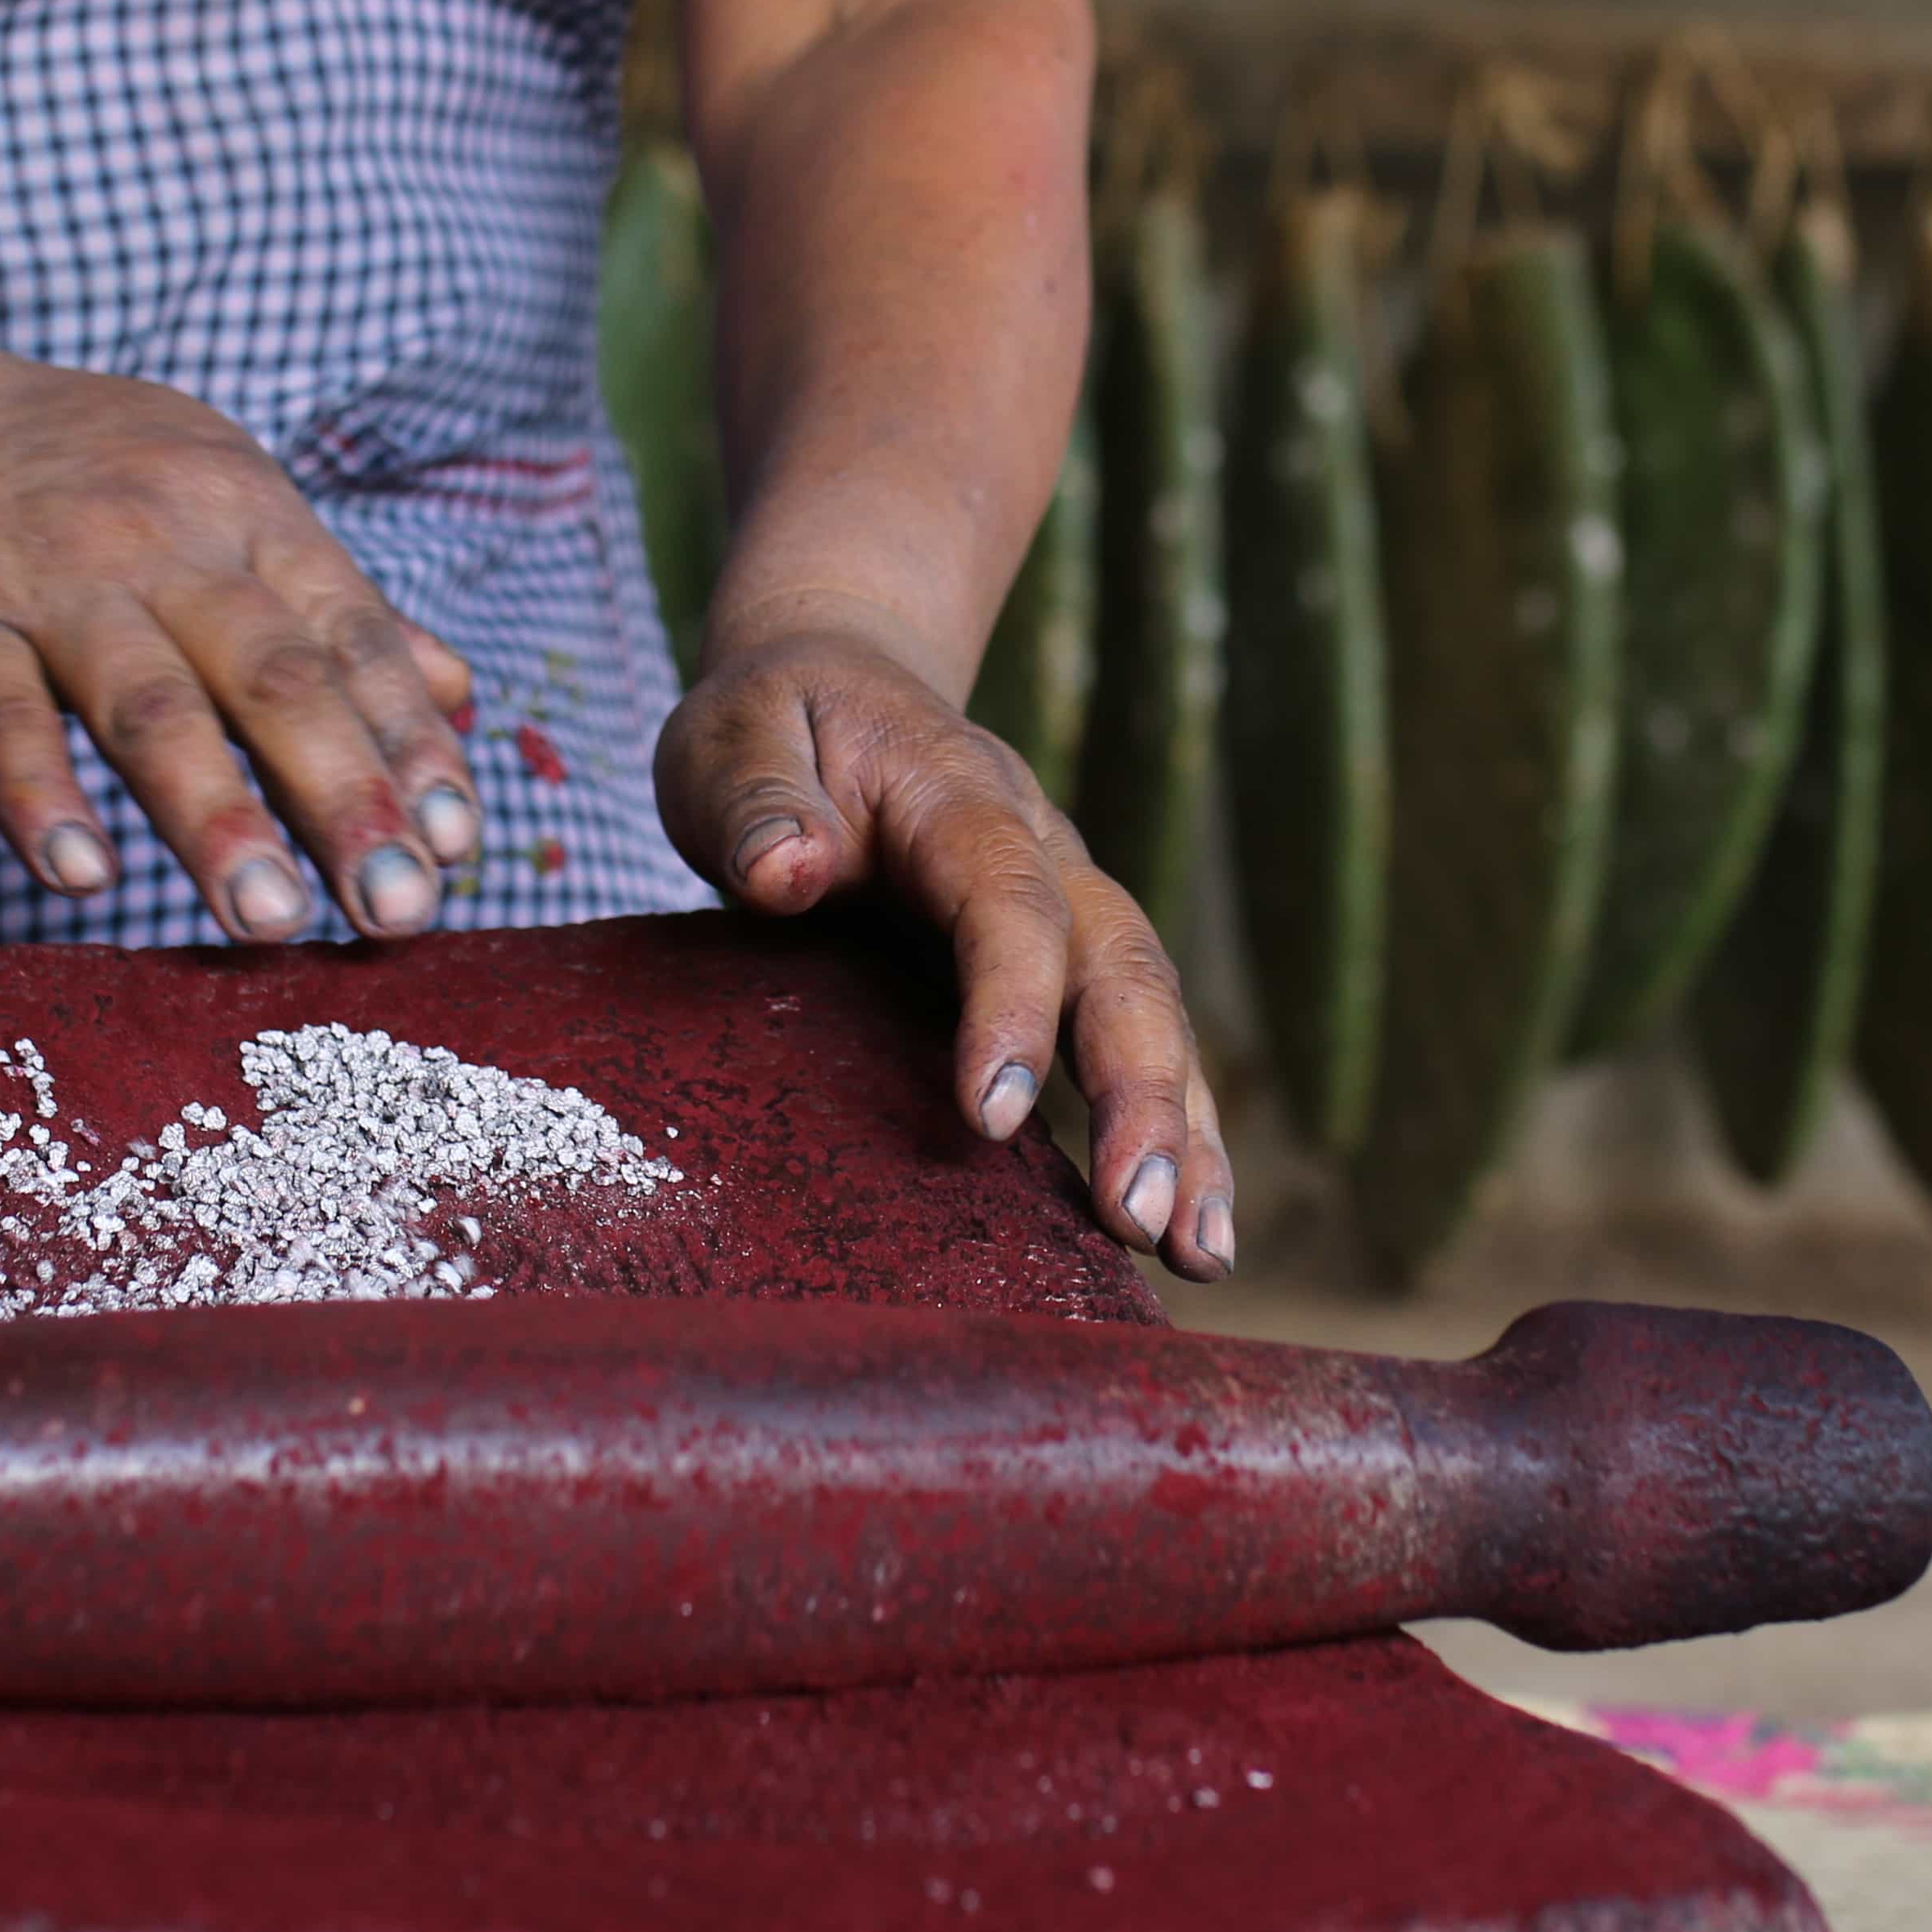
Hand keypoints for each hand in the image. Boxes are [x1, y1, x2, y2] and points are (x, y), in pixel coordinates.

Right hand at [0, 339, 485, 941]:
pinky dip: (39, 796)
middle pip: (273, 677)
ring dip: (215, 817)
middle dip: (344, 798)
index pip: (352, 639)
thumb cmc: (82, 479)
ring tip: (269, 921)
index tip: (457, 845)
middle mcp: (163, 540)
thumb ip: (334, 608)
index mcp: (249, 513)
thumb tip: (459, 697)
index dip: (411, 743)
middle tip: (396, 909)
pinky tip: (82, 876)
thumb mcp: (226, 503)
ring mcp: (51, 579)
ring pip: (148, 705)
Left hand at [656, 610, 1232, 1280]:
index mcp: (958, 794)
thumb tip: (788, 872)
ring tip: (1198, 1250)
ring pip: (1154, 1010)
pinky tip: (1191, 1235)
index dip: (1012, 999)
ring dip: (1184, 1129)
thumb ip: (755, 801)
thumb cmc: (775, 726)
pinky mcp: (1071, 962)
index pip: (1005, 894)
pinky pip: (1142, 1043)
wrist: (841, 681)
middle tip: (1139, 1215)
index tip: (991, 1115)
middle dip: (1140, 1091)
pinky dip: (1178, 1132)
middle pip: (1120, 962)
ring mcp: (1071, 905)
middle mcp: (1043, 850)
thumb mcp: (733, 738)